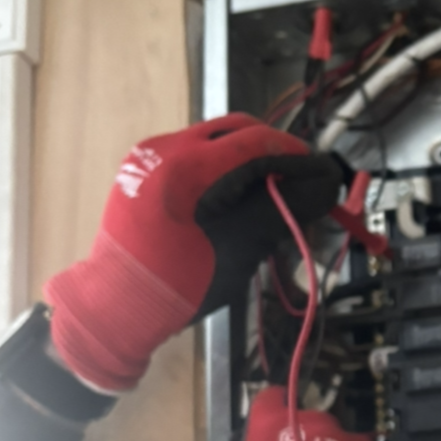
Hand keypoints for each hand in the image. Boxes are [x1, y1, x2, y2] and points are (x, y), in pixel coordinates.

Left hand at [44, 115, 343, 391]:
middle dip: (273, 152)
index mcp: (182, 166)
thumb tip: (325, 182)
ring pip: (216, 142)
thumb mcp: (235, 249)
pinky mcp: (146, 174)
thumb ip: (281, 209)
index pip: (253, 141)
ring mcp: (150, 159)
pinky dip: (225, 171)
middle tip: (302, 182)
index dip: (295, 155)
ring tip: (275, 195)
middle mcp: (163, 149)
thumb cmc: (176, 285)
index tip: (325, 175)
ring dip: (251, 161)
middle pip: (234, 131)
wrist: (114, 310)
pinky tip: (240, 200)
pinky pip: (195, 158)